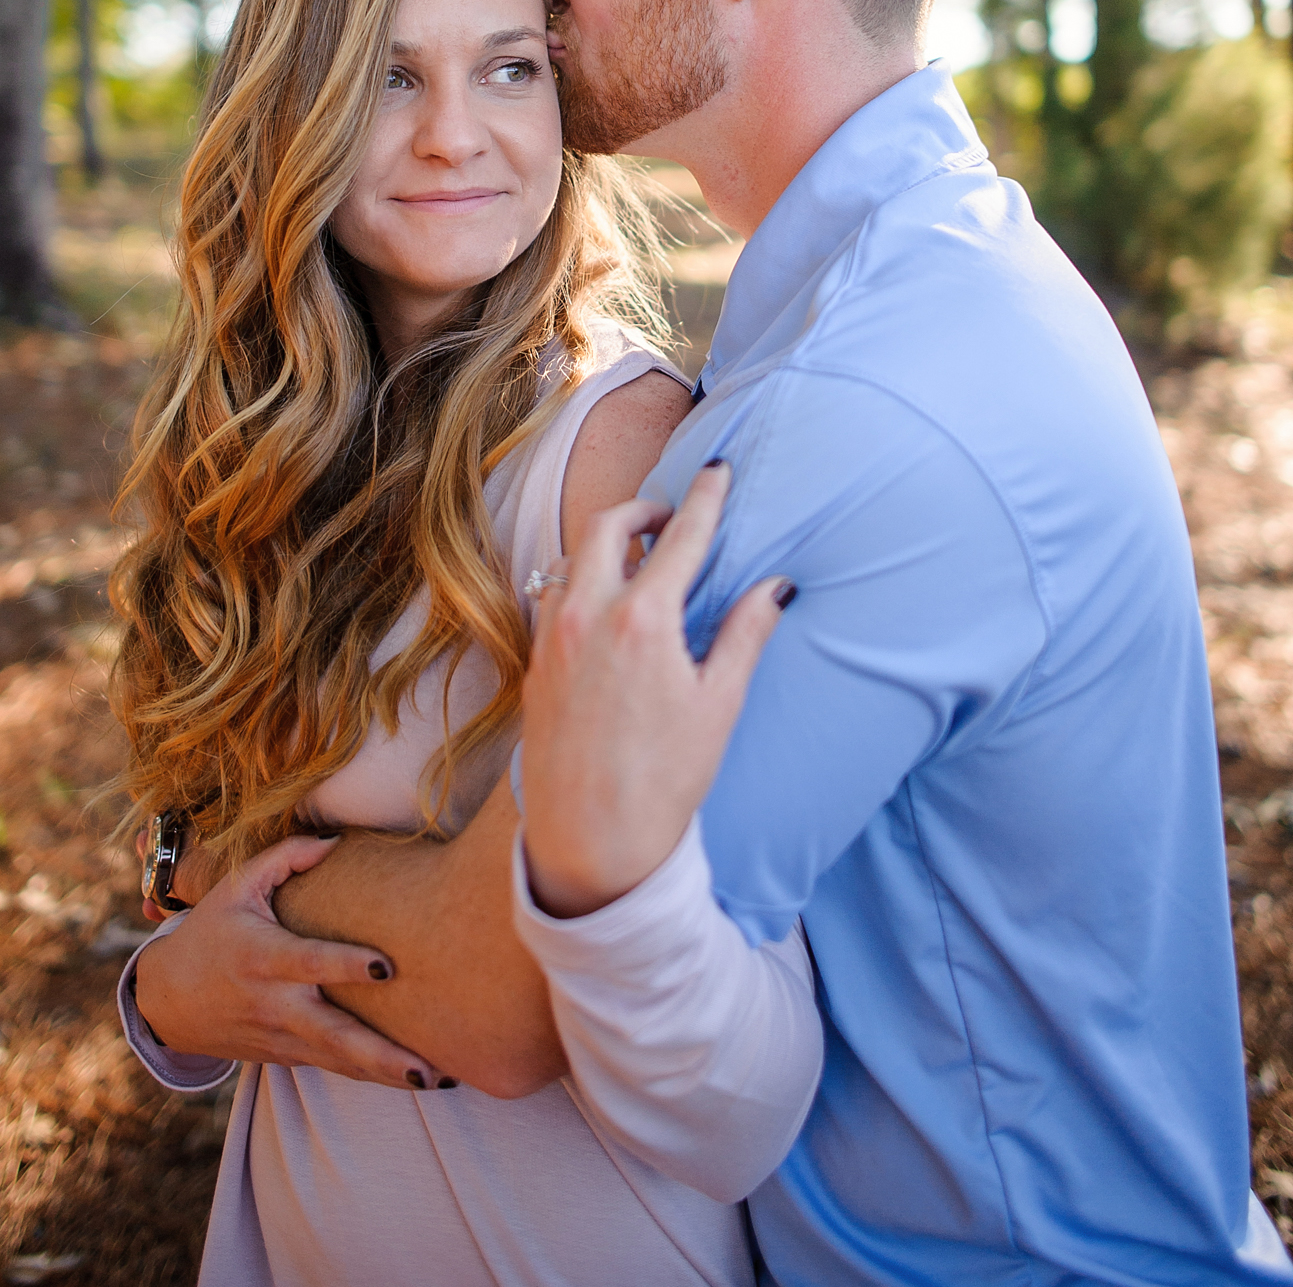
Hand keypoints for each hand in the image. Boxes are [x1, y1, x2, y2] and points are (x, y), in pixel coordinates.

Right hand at [132, 832, 451, 1088]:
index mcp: (263, 958)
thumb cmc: (210, 933)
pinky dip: (371, 1076)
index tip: (387, 967)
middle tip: (429, 1065)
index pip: (310, 963)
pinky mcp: (286, 1056)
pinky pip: (334, 1067)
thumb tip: (336, 841)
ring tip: (441, 1079)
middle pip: (333, 1035)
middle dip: (381, 1054)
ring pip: (340, 1061)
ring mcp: (282, 1037)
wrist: (167, 1001)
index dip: (346, 966)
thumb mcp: (235, 886)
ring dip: (388, 1074)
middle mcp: (275, 1004)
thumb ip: (285, 858)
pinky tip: (413, 1080)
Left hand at [521, 463, 790, 918]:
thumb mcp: (719, 704)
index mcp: (644, 619)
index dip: (703, 497)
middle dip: (642, 508)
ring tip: (639, 560)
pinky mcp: (535, 663)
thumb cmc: (666, 779)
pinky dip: (582, 583)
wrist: (592, 842)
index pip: (680, 535)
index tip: (717, 470)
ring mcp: (554, 637)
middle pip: (609, 526)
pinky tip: (605, 608)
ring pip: (574, 559)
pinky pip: (555, 598)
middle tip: (669, 516)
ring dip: (607, 545)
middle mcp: (590, 614)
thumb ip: (745, 633)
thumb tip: (777, 586)